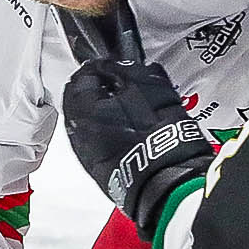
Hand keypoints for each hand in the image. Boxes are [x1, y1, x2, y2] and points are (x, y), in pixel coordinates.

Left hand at [60, 58, 214, 238]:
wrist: (170, 181)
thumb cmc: (159, 136)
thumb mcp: (148, 87)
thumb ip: (126, 70)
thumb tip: (116, 67)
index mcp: (83, 109)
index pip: (83, 77)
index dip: (100, 69)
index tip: (113, 68)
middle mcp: (79, 133)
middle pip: (82, 103)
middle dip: (99, 93)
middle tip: (120, 88)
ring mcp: (88, 156)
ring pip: (90, 126)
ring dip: (104, 116)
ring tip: (130, 113)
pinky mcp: (102, 173)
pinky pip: (99, 146)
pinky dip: (111, 136)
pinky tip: (131, 136)